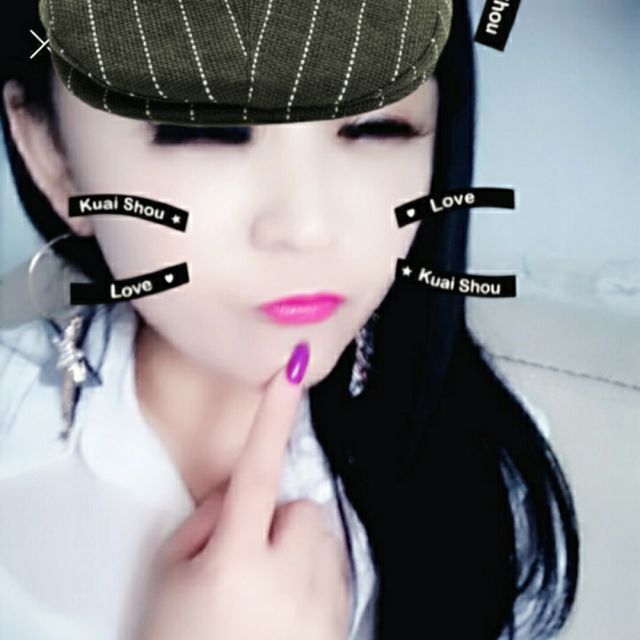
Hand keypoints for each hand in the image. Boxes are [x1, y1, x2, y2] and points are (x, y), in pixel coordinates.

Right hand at [136, 345, 352, 639]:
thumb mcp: (168, 579)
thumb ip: (203, 522)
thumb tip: (235, 498)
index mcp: (236, 560)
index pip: (257, 469)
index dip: (273, 415)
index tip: (290, 370)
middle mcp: (290, 574)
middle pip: (300, 506)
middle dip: (275, 521)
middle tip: (243, 558)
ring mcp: (323, 599)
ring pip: (320, 536)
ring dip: (295, 548)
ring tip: (264, 590)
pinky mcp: (342, 616)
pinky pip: (332, 568)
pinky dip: (312, 575)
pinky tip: (287, 610)